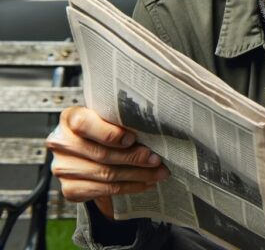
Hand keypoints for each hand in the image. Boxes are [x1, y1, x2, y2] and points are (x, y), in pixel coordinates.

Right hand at [46, 106, 169, 217]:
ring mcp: (63, 168)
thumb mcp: (109, 118)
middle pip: (101, 154)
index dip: (108, 133)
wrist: (88, 151)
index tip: (132, 138)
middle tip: (156, 160)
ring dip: (137, 175)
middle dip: (134, 158)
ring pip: (106, 174)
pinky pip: (104, 190)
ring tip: (158, 173)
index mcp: (70, 118)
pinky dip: (129, 187)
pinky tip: (145, 183)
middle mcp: (61, 143)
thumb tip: (150, 131)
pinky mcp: (70, 189)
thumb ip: (120, 122)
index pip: (84, 124)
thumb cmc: (103, 129)